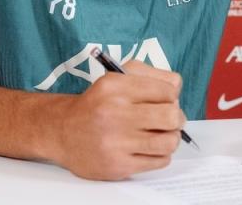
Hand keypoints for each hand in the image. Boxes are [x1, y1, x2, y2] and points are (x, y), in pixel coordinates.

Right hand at [53, 60, 184, 179]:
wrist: (64, 131)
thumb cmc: (97, 103)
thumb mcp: (116, 77)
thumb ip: (148, 75)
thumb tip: (176, 88)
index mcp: (116, 86)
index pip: (167, 90)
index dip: (171, 95)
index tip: (165, 100)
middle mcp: (115, 112)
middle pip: (172, 116)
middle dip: (177, 117)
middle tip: (170, 119)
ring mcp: (117, 141)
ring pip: (169, 141)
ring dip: (171, 137)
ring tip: (162, 133)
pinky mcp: (118, 165)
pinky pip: (159, 161)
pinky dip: (160, 154)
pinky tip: (148, 147)